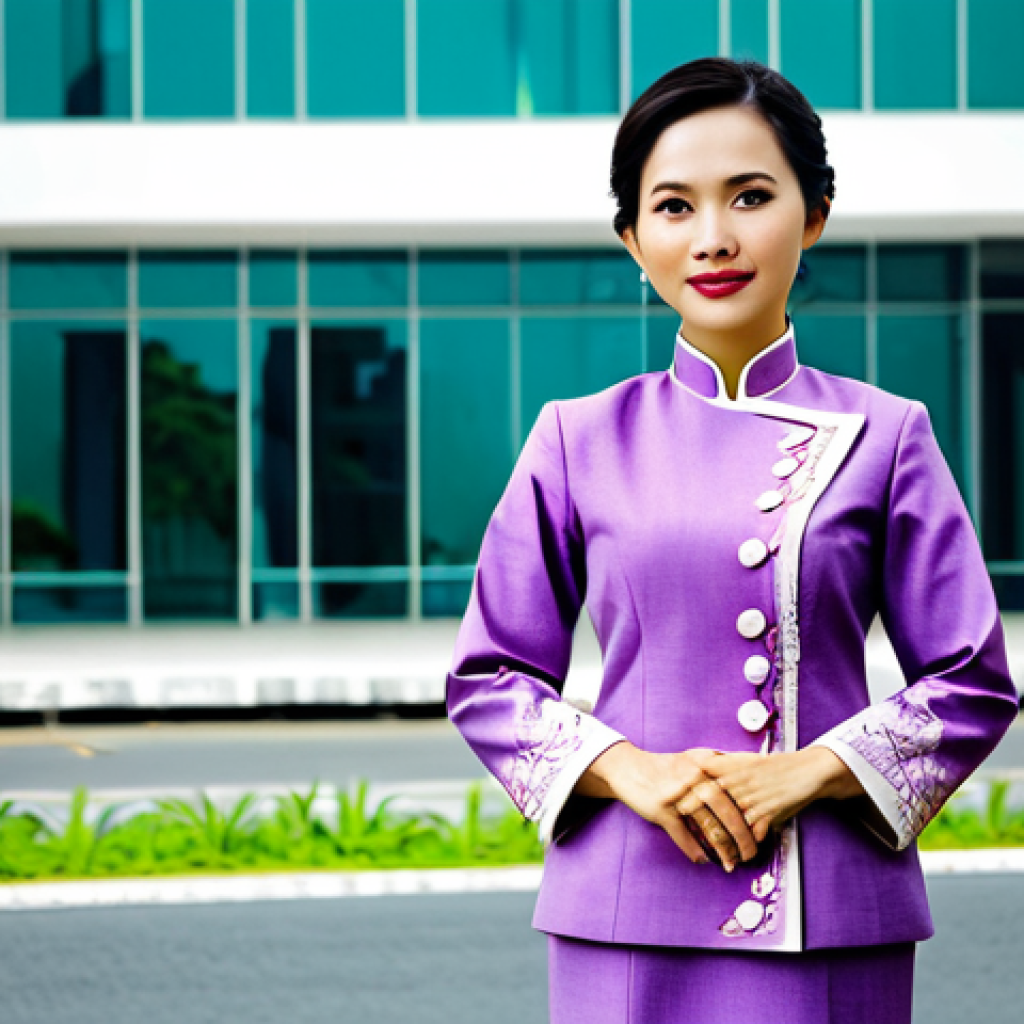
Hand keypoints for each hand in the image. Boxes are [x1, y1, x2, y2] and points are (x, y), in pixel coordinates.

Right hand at [574, 742, 758, 870]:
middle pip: (726, 811)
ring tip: (731, 863)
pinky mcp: (661, 810)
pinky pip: (682, 834)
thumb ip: (719, 761)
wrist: (627, 766)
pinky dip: (693, 850)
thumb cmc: (664, 766)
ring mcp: (677, 794)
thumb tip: (750, 764)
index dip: (751, 812)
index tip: (762, 829)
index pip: (736, 790)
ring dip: (722, 849)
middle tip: (751, 853)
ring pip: (708, 826)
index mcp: (706, 764)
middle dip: (742, 837)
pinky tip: (703, 859)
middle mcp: (693, 777)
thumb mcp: (694, 756)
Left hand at [681, 747, 863, 842]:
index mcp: (732, 768)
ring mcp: (752, 799)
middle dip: (694, 816)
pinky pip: (751, 835)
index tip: (672, 801)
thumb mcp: (747, 760)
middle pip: (708, 803)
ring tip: (712, 851)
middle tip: (682, 826)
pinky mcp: (767, 813)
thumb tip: (701, 766)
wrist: (808, 770)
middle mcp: (739, 783)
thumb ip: (724, 765)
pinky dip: (745, 848)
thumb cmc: (777, 766)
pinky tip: (740, 857)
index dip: (685, 790)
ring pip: (728, 823)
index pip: (700, 778)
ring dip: (720, 841)